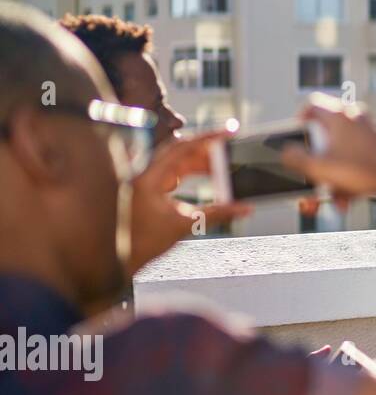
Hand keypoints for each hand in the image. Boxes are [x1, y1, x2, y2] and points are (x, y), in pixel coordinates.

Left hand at [127, 129, 251, 274]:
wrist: (114, 261)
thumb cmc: (137, 245)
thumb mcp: (183, 226)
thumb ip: (216, 215)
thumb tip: (243, 207)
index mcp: (149, 178)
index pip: (183, 147)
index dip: (208, 137)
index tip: (227, 133)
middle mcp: (144, 175)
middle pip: (181, 153)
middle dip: (208, 152)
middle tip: (230, 154)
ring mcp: (144, 182)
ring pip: (177, 164)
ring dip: (200, 165)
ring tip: (221, 169)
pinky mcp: (147, 191)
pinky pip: (172, 175)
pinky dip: (191, 175)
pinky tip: (203, 182)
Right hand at [280, 94, 375, 201]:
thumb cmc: (364, 170)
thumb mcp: (320, 167)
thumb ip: (296, 159)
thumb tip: (286, 152)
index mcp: (339, 115)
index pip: (312, 104)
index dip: (300, 119)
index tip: (297, 137)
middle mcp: (356, 117)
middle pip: (326, 137)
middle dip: (317, 163)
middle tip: (312, 178)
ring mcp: (371, 131)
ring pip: (342, 153)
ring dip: (334, 176)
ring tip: (333, 198)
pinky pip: (358, 160)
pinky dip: (351, 177)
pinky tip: (349, 199)